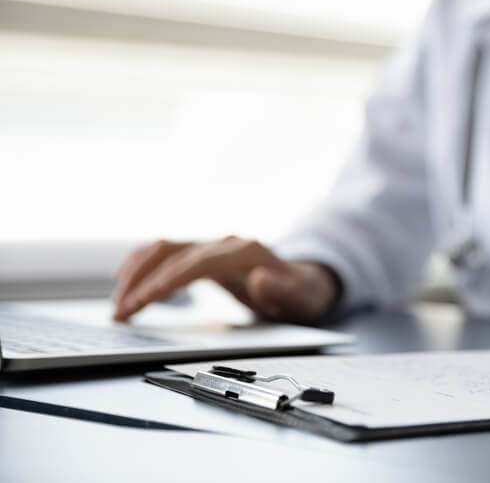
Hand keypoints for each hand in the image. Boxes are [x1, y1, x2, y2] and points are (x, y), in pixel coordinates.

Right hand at [112, 236, 339, 322]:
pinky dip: (143, 263)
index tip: (142, 301)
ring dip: (136, 272)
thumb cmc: (302, 292)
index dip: (167, 281)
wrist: (305, 281)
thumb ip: (283, 290)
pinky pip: (166, 252)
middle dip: (142, 281)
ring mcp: (213, 246)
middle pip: (174, 254)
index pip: (196, 264)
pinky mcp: (203, 253)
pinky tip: (124, 279)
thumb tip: (260, 278)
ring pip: (165, 249)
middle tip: (119, 312)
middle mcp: (225, 243)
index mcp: (246, 252)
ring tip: (117, 303)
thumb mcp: (302, 298)